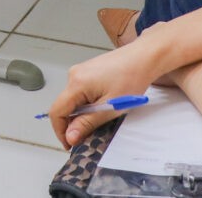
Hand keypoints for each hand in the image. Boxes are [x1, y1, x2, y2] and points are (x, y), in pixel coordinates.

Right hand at [47, 37, 169, 146]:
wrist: (144, 57)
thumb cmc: (131, 79)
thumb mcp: (109, 108)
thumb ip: (87, 123)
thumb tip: (70, 137)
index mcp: (76, 83)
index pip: (56, 112)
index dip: (60, 131)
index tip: (70, 144)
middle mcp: (74, 74)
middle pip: (64, 106)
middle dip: (74, 122)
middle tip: (91, 133)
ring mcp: (80, 71)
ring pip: (73, 99)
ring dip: (83, 112)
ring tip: (103, 114)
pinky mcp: (87, 70)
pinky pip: (80, 91)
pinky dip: (88, 102)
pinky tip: (104, 103)